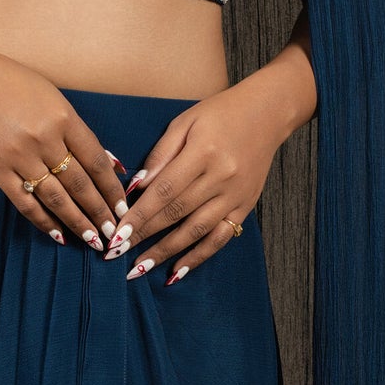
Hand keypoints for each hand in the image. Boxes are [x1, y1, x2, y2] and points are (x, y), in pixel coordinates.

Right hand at [0, 44, 130, 251]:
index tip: (123, 206)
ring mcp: (19, 156)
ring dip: (77, 222)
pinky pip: (25, 202)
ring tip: (93, 239)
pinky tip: (58, 234)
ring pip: (56, 198)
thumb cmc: (11, 83)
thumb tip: (107, 163)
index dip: (112, 188)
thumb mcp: (51, 97)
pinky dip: (43, 221)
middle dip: (100, 212)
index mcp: (62, 117)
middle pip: (80, 184)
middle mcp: (43, 139)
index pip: (96, 161)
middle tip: (114, 233)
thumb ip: (77, 130)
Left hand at [122, 60, 308, 285]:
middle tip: (116, 254)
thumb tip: (136, 187)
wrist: (268, 113)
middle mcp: (220, 177)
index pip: (163, 191)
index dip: (139, 215)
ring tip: (139, 269)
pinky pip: (220, 237)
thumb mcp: (185, 122)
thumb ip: (160, 155)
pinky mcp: (245, 206)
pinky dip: (199, 256)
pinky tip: (178, 271)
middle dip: (144, 236)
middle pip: (176, 213)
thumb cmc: (220, 114)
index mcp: (202, 153)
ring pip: (196, 231)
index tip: (117, 234)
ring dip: (166, 252)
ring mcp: (235, 195)